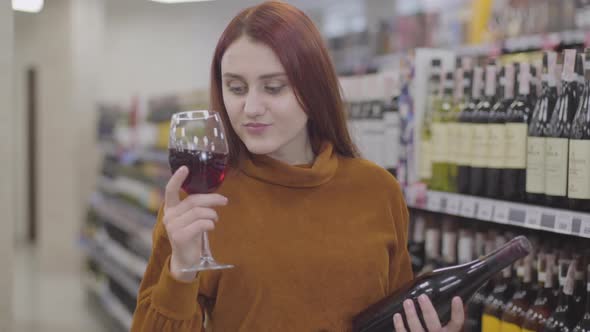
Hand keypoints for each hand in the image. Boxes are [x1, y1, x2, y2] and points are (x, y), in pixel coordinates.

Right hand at [164, 166, 227, 281]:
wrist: (185, 259)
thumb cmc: (191, 234)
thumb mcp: (191, 218)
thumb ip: (195, 206)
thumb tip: (214, 196)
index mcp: (170, 209)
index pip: (170, 190)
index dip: (177, 178)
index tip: (185, 168)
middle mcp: (169, 216)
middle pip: (193, 201)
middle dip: (212, 199)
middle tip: (224, 201)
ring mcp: (173, 227)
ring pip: (200, 212)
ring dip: (212, 214)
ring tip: (214, 219)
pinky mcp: (180, 237)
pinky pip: (201, 224)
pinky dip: (210, 224)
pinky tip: (211, 227)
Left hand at [392, 295, 463, 331]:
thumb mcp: (448, 331)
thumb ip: (452, 325)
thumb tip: (461, 307)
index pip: (457, 324)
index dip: (457, 312)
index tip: (456, 298)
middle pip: (433, 325)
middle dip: (427, 310)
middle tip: (422, 296)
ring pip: (416, 329)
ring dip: (411, 315)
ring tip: (407, 302)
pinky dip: (399, 326)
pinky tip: (397, 316)